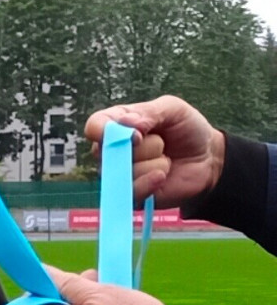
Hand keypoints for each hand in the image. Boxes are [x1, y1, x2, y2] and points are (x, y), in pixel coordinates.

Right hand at [86, 96, 224, 208]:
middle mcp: (112, 150)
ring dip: (153, 163)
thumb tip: (126, 124)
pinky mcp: (131, 194)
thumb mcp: (173, 109)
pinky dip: (150, 182)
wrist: (210, 159)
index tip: (137, 133)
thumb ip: (148, 112)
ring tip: (166, 159)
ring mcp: (119, 174)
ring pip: (124, 171)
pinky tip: (162, 176)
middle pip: (108, 151)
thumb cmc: (188, 129)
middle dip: (143, 147)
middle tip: (162, 143)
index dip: (108, 130)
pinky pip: (130, 191)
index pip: (94, 126)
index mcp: (116, 124)